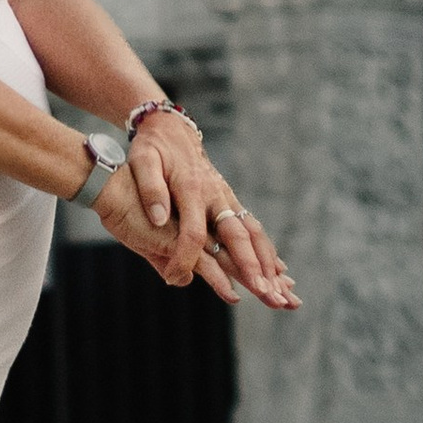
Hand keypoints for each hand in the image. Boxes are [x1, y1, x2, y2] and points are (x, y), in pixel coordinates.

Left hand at [115, 115, 298, 310]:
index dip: (184, 257)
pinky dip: (267, 251)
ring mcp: (226, 198)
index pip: (193, 232)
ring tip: (279, 291)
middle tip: (264, 293)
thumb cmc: (153, 148)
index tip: (174, 277)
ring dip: (267, 263)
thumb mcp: (143, 161)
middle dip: (252, 266)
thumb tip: (159, 219)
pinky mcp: (230, 201)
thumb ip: (151, 189)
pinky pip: (252, 229)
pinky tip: (278, 272)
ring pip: (253, 233)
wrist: (171, 128)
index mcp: (191, 189)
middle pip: (237, 235)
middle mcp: (215, 195)